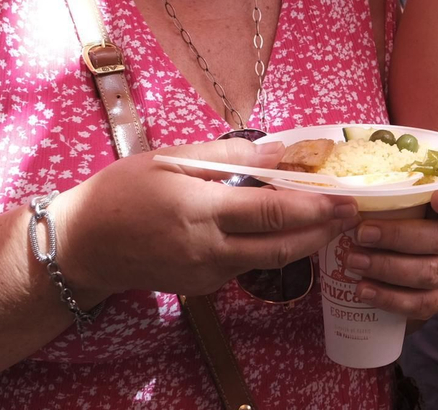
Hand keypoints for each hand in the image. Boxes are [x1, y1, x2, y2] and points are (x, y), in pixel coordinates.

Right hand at [56, 137, 359, 300]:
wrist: (83, 246)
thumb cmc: (121, 192)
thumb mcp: (169, 159)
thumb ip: (227, 156)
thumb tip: (276, 151)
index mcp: (201, 213)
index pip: (273, 213)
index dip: (315, 207)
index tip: (347, 198)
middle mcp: (209, 250)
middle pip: (282, 246)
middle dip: (323, 231)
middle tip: (354, 215)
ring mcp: (206, 274)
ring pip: (269, 261)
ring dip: (304, 243)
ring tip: (332, 222)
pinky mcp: (203, 286)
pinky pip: (247, 266)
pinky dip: (274, 250)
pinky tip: (287, 232)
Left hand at [343, 184, 437, 319]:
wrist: (398, 273)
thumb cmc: (393, 231)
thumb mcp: (393, 209)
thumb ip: (384, 199)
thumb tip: (347, 195)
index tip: (437, 199)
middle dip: (397, 236)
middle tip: (361, 234)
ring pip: (429, 272)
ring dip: (387, 267)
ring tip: (353, 262)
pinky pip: (420, 303)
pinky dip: (390, 298)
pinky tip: (364, 290)